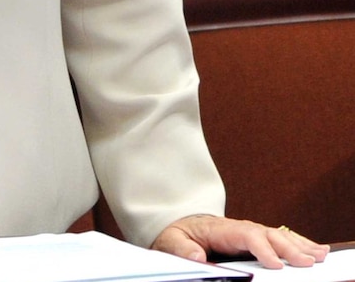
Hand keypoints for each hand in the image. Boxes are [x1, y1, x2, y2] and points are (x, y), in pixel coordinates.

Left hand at [152, 215, 330, 268]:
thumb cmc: (177, 235)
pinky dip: (297, 244)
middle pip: (267, 234)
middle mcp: (238, 228)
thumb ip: (183, 249)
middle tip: (307, 263)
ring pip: (277, 236)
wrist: (179, 225)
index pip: (245, 235)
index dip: (262, 249)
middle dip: (288, 247)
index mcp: (220, 229)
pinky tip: (314, 250)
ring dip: (299, 245)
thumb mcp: (172, 241)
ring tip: (319, 255)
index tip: (275, 265)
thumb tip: (197, 256)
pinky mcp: (254, 241)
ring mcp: (248, 233)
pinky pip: (278, 240)